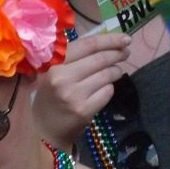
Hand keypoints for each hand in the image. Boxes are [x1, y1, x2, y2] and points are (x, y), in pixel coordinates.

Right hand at [32, 33, 130, 150]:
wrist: (44, 130)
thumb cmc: (52, 95)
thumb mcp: (55, 72)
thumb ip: (76, 57)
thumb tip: (108, 41)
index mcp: (54, 64)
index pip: (88, 45)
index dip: (110, 40)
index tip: (126, 39)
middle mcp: (62, 78)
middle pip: (100, 59)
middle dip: (118, 54)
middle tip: (126, 53)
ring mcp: (73, 95)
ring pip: (107, 75)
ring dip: (116, 71)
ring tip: (116, 71)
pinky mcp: (84, 110)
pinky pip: (107, 92)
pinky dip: (109, 88)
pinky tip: (104, 89)